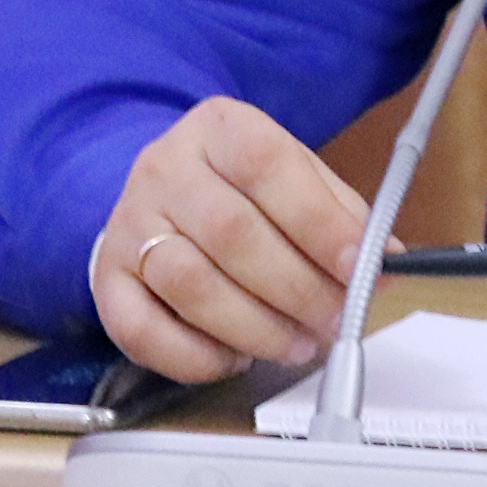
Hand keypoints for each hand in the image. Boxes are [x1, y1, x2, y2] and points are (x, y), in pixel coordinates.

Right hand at [94, 98, 381, 381]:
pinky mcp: (102, 278)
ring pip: (188, 284)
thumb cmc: (244, 184)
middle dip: (295, 288)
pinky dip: (193, 356)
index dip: (319, 223)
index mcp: (220, 128)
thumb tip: (383, 263)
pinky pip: (138, 330)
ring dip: (253, 326)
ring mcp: (127, 223)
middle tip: (334, 320)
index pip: (269, 169)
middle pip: (231, 233)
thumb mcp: (298, 174)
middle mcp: (164, 169)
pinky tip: (234, 358)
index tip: (360, 267)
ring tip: (296, 344)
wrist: (166, 184)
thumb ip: (342, 214)